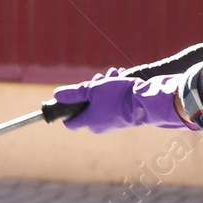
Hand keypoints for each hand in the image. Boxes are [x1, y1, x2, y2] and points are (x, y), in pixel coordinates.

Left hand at [53, 72, 195, 133]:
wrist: (146, 102)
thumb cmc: (117, 96)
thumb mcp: (92, 89)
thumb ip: (73, 93)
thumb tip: (57, 96)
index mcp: (88, 122)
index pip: (69, 122)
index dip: (66, 110)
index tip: (70, 98)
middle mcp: (98, 127)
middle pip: (86, 108)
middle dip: (89, 91)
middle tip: (98, 79)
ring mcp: (111, 124)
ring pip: (99, 104)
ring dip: (102, 89)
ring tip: (112, 74)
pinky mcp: (122, 120)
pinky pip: (111, 106)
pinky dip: (112, 94)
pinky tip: (119, 79)